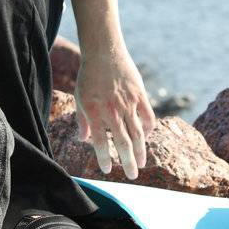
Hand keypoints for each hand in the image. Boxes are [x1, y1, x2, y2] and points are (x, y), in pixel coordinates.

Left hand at [75, 46, 155, 179]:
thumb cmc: (89, 76)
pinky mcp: (140, 95)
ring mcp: (128, 103)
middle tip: (132, 175)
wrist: (104, 53)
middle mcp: (112, 111)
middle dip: (128, 162)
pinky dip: (148, 129)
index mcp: (95, 112)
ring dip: (141, 151)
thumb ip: (82, 121)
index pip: (100, 142)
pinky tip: (146, 136)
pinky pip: (148, 117)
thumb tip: (84, 140)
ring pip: (137, 133)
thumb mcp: (80, 98)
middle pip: (123, 143)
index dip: (104, 158)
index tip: (107, 170)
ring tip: (142, 163)